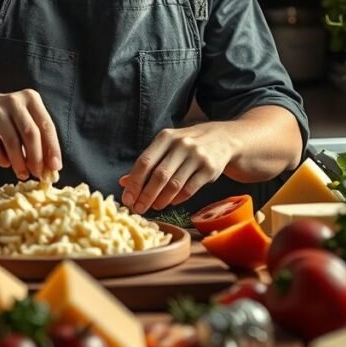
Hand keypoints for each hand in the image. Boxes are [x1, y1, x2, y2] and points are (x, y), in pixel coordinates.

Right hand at [0, 89, 61, 180]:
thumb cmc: (10, 118)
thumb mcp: (27, 120)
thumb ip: (40, 139)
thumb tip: (51, 168)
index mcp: (31, 99)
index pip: (47, 125)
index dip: (53, 148)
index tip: (55, 167)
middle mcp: (15, 102)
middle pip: (30, 133)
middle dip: (36, 157)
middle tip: (38, 174)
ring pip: (12, 141)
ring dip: (19, 162)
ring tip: (23, 174)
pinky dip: (1, 159)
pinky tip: (6, 163)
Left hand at [120, 123, 236, 213]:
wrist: (223, 138)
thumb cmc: (186, 145)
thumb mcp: (166, 147)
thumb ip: (146, 163)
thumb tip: (123, 183)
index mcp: (165, 137)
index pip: (144, 162)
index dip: (134, 183)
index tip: (127, 199)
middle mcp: (181, 144)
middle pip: (159, 176)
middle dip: (146, 196)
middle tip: (138, 209)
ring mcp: (197, 156)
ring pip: (174, 185)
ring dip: (161, 200)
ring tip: (154, 207)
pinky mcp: (210, 169)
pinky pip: (189, 189)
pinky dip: (178, 199)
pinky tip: (171, 202)